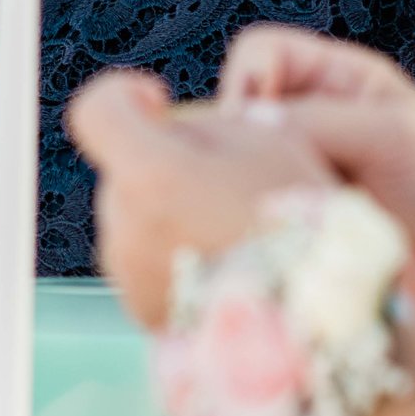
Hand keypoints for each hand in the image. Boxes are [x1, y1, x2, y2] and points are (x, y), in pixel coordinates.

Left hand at [66, 69, 339, 328]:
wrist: (318, 319)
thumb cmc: (299, 222)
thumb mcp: (269, 139)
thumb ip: (209, 124)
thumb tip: (179, 131)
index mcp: (151, 175)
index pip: (96, 112)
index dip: (123, 96)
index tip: (158, 102)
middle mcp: (126, 226)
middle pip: (126, 168)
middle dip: (165, 161)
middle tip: (226, 179)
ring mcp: (130, 274)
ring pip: (136, 215)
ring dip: (170, 210)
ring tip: (234, 231)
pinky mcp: (143, 310)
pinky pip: (146, 262)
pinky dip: (176, 254)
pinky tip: (227, 265)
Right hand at [220, 26, 414, 385]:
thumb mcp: (390, 135)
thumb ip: (315, 120)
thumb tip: (240, 124)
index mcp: (346, 76)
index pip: (262, 52)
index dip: (242, 82)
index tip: (242, 131)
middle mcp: (325, 114)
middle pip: (245, 104)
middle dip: (237, 138)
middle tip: (250, 180)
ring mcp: (317, 165)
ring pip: (248, 157)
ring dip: (247, 180)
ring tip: (265, 212)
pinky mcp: (312, 213)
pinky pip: (262, 200)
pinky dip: (257, 213)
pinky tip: (269, 236)